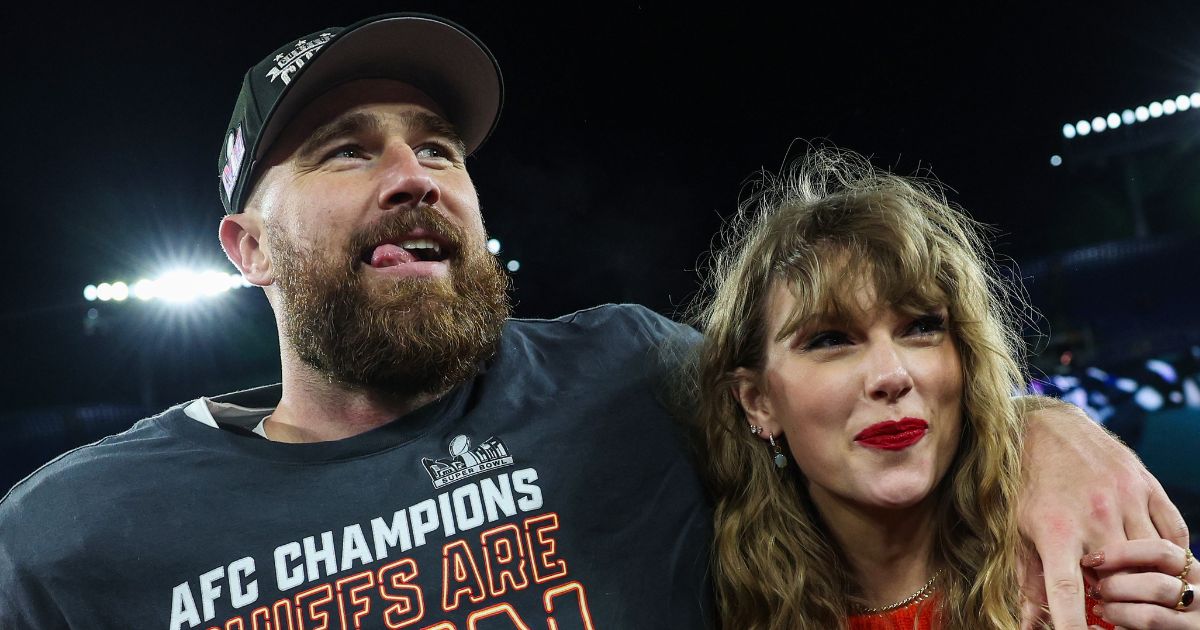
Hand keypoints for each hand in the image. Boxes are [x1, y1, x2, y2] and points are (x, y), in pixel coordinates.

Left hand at [1015, 398, 1189, 629]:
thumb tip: (1030, 625)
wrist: (1044, 426)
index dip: (1072, 625)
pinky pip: (1174, 533)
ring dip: (1146, 577)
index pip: (1067, 591)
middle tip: (1105, 598)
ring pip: (1154, 558)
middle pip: (1122, 579)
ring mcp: (1126, 499)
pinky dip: (1171, 553)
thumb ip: (1028, 579)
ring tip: (1129, 579)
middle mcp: (1095, 515)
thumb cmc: (1025, 482)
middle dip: (1117, 600)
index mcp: (1055, 529)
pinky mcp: (1147, 485)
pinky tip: (1156, 560)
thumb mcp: (1017, 529)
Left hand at [1083, 539, 1196, 628]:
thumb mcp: (1166, 573)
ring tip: (1100, 609)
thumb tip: (1097, 557)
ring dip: (1116, 612)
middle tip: (1097, 590)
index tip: (1092, 559)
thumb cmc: (1165, 594)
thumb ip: (1144, 564)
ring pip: (1150, 616)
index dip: (1122, 552)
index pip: (1161, 551)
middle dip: (1117, 586)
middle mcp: (1198, 597)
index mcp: (1193, 571)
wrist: (1186, 622)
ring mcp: (1192, 624)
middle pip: (1155, 585)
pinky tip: (1097, 628)